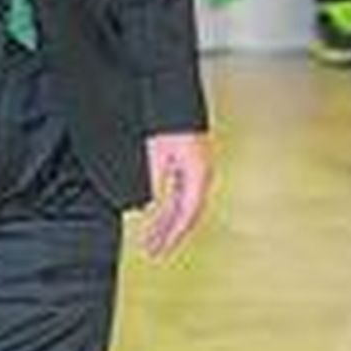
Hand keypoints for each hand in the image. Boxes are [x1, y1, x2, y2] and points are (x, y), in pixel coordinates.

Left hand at [140, 132, 211, 258]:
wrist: (174, 99)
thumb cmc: (167, 124)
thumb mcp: (156, 156)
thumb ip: (154, 185)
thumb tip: (148, 207)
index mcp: (198, 174)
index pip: (187, 215)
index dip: (173, 236)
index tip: (160, 250)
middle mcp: (203, 173)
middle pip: (188, 213)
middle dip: (170, 233)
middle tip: (154, 251)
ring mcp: (199, 168)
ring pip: (185, 204)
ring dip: (169, 222)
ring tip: (153, 238)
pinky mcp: (193, 162)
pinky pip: (183, 193)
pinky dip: (171, 207)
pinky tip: (157, 214)